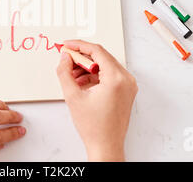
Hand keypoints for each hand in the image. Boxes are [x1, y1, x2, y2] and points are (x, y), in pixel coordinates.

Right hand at [56, 40, 137, 161]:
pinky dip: (95, 75)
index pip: (97, 51)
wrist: (106, 147)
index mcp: (116, 79)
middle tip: (66, 59)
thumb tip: (64, 57)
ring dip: (88, 67)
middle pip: (102, 57)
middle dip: (82, 57)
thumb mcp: (73, 97)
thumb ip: (65, 72)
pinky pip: (109, 75)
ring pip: (105, 66)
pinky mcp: (126, 91)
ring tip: (72, 75)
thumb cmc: (94, 127)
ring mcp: (128, 86)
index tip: (66, 45)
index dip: (79, 45)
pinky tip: (81, 83)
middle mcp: (126, 80)